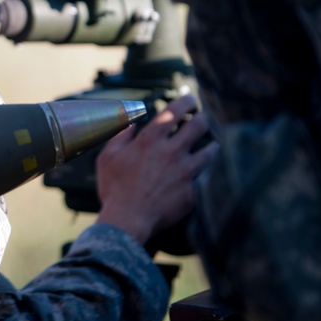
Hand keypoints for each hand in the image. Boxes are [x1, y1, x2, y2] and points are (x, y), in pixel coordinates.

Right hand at [94, 94, 217, 244]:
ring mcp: (185, 171)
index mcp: (150, 140)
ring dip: (212, 144)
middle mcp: (171, 151)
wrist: (128, 221)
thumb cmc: (115, 190)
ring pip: (210, 150)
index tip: (191, 99)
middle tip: (203, 120)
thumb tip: (131, 124)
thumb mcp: (107, 158)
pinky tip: (213, 170)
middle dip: (203, 119)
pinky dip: (212, 170)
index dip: (186, 101)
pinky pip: (209, 176)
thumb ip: (120, 137)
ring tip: (213, 144)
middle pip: (198, 126)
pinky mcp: (193, 191)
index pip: (174, 111)